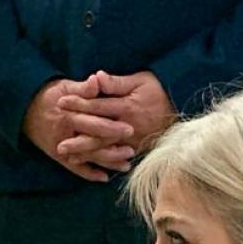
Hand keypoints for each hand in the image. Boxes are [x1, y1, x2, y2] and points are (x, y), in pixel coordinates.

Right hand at [23, 76, 135, 182]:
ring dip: (106, 163)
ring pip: (86, 157)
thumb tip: (98, 79)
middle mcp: (65, 132)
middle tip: (132, 151)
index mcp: (69, 114)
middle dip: (112, 148)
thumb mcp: (66, 86)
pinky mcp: (58, 156)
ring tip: (126, 166)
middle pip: (91, 142)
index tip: (130, 129)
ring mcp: (61, 146)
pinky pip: (75, 168)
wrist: (25, 109)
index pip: (93, 122)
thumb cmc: (50, 95)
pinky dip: (89, 174)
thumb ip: (84, 88)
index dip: (111, 126)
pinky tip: (105, 177)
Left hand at [57, 70, 175, 156]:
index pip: (97, 105)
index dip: (78, 103)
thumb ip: (117, 82)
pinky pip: (119, 158)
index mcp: (127, 106)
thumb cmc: (160, 90)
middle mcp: (128, 126)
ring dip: (87, 154)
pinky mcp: (138, 149)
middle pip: (98, 133)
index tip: (60, 102)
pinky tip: (91, 166)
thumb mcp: (141, 80)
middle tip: (58, 144)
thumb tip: (96, 77)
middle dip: (77, 138)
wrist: (184, 106)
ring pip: (106, 149)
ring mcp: (133, 140)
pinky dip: (104, 163)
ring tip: (69, 158)